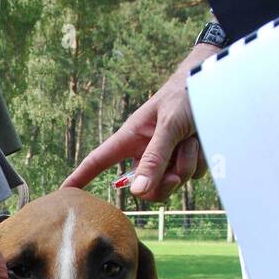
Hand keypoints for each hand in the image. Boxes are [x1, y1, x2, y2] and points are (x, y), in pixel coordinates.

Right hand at [63, 43, 217, 200]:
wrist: (214, 85)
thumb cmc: (184, 95)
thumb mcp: (169, 125)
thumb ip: (154, 158)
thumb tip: (138, 191)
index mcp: (130, 139)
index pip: (98, 161)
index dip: (80, 177)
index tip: (64, 193)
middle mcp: (144, 152)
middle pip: (144, 189)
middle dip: (163, 182)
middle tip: (176, 171)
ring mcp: (165, 159)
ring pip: (172, 184)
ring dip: (187, 164)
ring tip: (192, 140)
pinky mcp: (184, 161)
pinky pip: (192, 176)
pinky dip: (201, 161)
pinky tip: (201, 142)